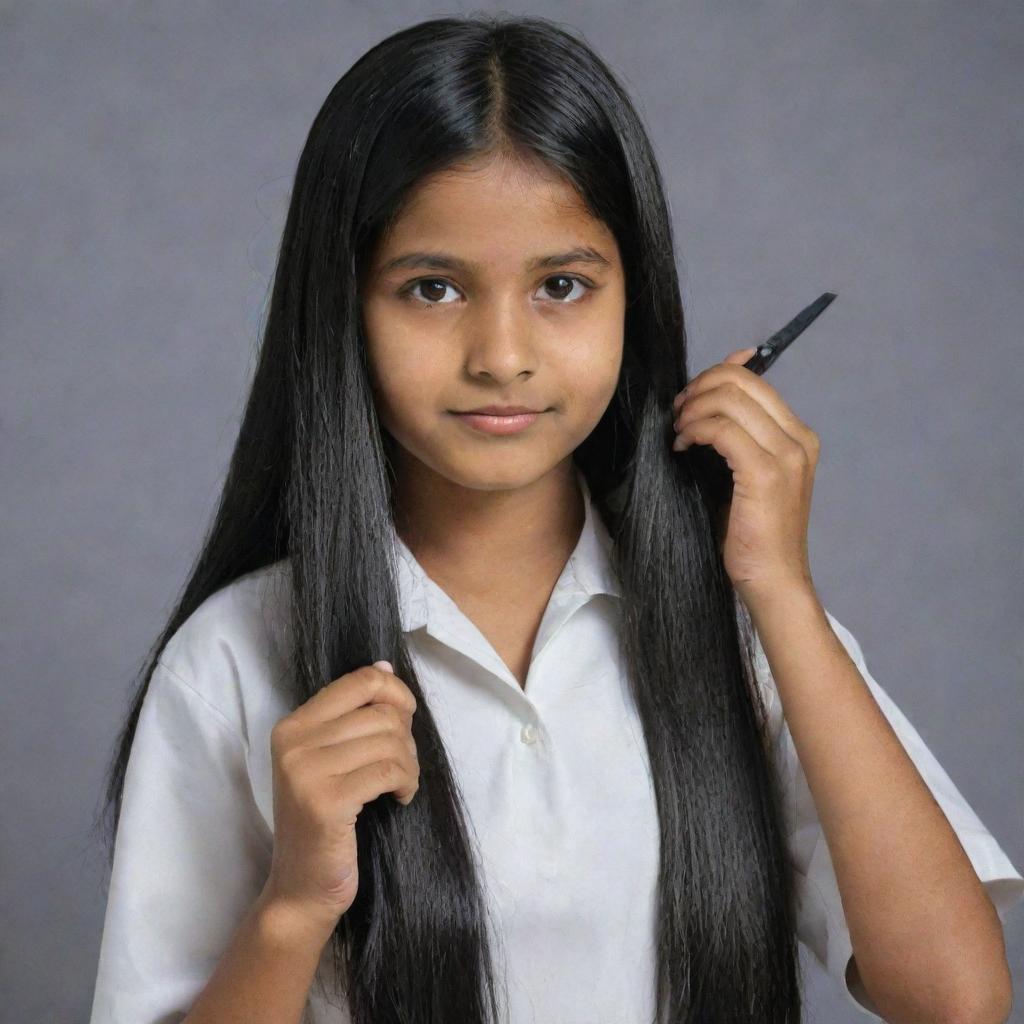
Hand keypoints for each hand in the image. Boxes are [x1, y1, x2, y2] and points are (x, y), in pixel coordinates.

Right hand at [261, 660, 418, 935]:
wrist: (301, 890)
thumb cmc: (326, 822)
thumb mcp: (331, 760)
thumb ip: (353, 715)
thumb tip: (384, 666)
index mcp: (293, 725)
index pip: (361, 681)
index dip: (396, 695)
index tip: (405, 721)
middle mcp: (293, 742)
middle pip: (381, 713)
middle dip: (406, 739)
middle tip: (402, 768)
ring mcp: (306, 772)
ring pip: (390, 741)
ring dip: (409, 764)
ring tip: (401, 785)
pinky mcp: (326, 802)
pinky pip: (388, 771)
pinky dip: (406, 783)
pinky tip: (399, 798)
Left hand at [670, 346, 819, 602]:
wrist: (773, 579)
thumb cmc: (752, 534)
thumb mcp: (743, 474)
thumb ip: (733, 435)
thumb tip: (705, 398)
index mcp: (798, 435)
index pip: (753, 379)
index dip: (712, 377)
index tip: (688, 399)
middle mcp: (798, 438)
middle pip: (739, 381)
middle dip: (698, 389)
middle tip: (677, 414)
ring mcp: (786, 454)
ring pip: (729, 399)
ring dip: (692, 410)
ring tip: (678, 433)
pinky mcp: (765, 473)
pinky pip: (721, 429)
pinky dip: (694, 430)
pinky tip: (682, 447)